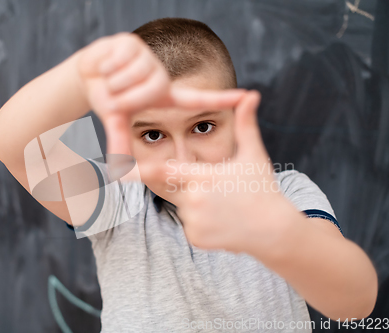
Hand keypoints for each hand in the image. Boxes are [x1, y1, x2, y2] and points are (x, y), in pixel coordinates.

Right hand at [77, 32, 246, 154]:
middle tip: (115, 93)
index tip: (248, 96)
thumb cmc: (107, 98)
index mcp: (164, 95)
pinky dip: (105, 66)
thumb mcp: (116, 121)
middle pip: (146, 91)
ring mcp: (147, 57)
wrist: (86, 74)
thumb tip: (117, 172)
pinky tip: (105, 64)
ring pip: (131, 76)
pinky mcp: (132, 42)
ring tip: (110, 78)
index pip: (197, 99)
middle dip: (122, 97)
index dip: (222, 98)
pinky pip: (119, 60)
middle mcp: (160, 76)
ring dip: (112, 82)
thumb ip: (120, 143)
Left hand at [148, 91, 300, 252]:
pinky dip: (201, 222)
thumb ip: (246, 124)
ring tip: (225, 207)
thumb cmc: (263, 189)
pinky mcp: (195, 238)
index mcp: (202, 176)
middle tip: (219, 190)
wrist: (274, 231)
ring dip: (197, 204)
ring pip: (183, 206)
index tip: (114, 168)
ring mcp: (193, 221)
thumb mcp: (253, 155)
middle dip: (191, 184)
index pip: (161, 171)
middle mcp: (192, 200)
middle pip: (175, 186)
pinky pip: (189, 225)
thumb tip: (252, 94)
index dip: (137, 169)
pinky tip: (224, 221)